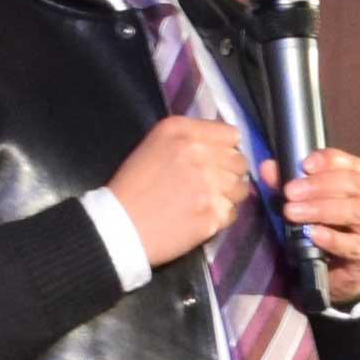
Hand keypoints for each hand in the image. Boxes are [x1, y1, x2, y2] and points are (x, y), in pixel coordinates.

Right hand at [107, 114, 256, 265]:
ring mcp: (207, 186)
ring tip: (206, 202)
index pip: (230, 135)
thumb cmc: (133, 185)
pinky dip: (220, 217)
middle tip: (211, 185)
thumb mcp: (155, 144)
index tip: (216, 160)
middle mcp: (197, 154)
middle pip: (239, 162)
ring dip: (228, 196)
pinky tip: (201, 217)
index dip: (226, 149)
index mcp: (181, 133)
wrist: (118, 226)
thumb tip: (229, 144)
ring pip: (240, 189)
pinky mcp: (211, 214)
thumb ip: (190, 137)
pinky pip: (232, 213)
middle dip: (229, 173)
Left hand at [283, 148, 359, 304]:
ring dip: (321, 209)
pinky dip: (331, 238)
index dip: (329, 161)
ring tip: (293, 212)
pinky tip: (312, 234)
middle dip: (320, 185)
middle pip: (356, 184)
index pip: (353, 164)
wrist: (348, 269)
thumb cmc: (336, 226)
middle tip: (290, 192)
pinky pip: (353, 244)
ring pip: (356, 211)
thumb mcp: (317, 201)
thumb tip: (267, 167)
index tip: (304, 165)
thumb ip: (294, 184)